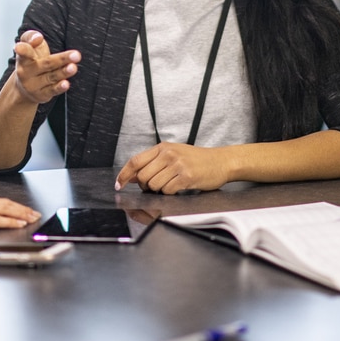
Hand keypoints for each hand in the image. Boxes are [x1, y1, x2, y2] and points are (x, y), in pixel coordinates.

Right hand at [10, 30, 80, 104]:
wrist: (24, 88)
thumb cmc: (30, 61)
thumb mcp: (28, 47)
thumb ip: (31, 37)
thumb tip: (38, 37)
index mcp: (23, 58)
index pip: (24, 51)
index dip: (22, 49)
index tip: (22, 46)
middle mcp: (27, 72)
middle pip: (46, 64)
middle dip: (61, 59)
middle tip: (76, 55)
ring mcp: (34, 84)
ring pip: (51, 77)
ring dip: (63, 72)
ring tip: (73, 68)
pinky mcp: (42, 94)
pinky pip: (52, 90)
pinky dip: (59, 87)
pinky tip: (66, 84)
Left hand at [114, 143, 230, 193]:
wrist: (221, 161)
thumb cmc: (197, 160)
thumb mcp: (174, 155)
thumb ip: (153, 163)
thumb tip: (133, 176)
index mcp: (163, 148)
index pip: (136, 161)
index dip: (124, 174)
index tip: (119, 184)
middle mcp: (168, 154)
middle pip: (143, 177)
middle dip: (146, 186)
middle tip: (156, 186)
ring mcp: (177, 165)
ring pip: (154, 186)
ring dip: (160, 190)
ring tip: (171, 184)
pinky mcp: (186, 177)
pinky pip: (167, 191)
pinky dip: (170, 193)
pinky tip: (179, 186)